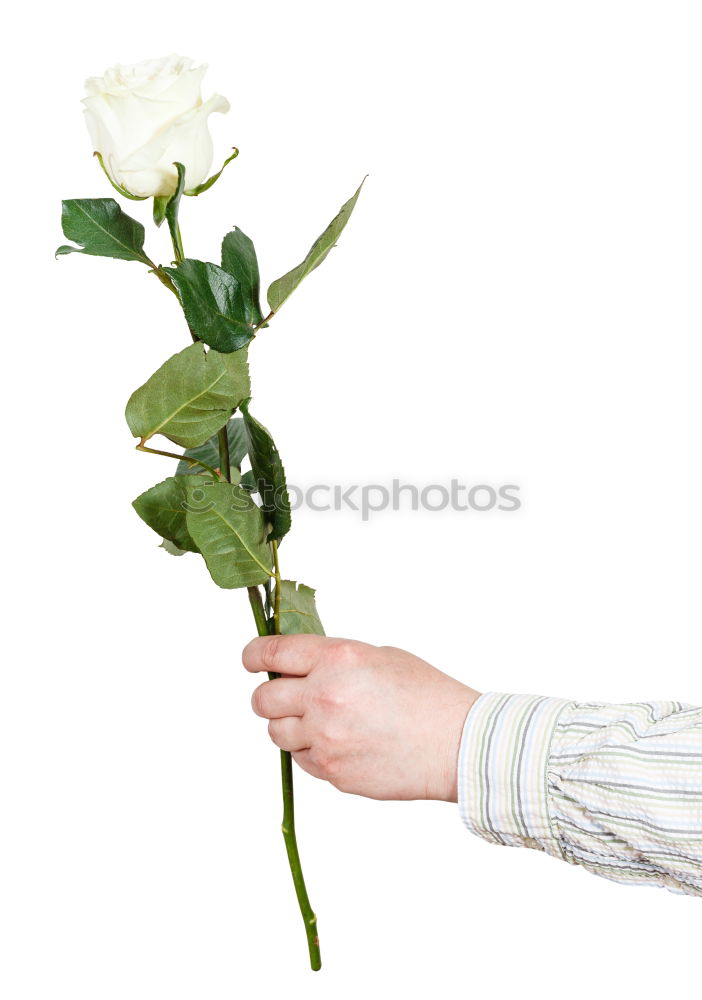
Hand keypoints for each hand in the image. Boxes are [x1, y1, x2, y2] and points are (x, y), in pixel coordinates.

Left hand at [242, 635, 479, 801]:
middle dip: (268, 696)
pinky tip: (341, 743)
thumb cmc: (428, 695)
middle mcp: (323, 697)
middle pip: (262, 699)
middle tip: (284, 696)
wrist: (457, 744)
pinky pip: (302, 760)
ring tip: (320, 723)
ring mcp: (325, 739)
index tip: (251, 659)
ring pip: (276, 733)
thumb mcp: (380, 656)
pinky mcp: (332, 772)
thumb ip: (335, 661)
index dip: (253, 656)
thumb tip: (303, 667)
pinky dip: (312, 751)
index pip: (272, 653)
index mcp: (336, 659)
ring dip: (289, 726)